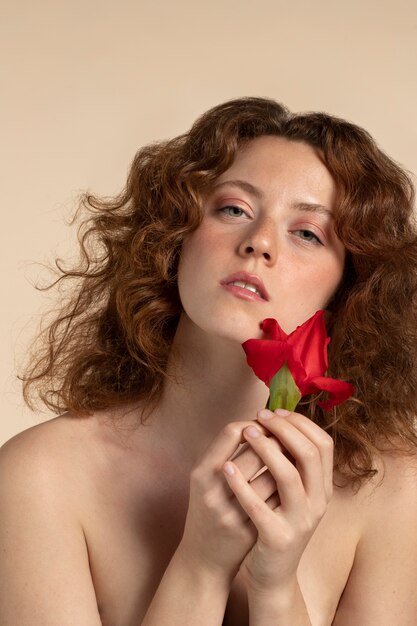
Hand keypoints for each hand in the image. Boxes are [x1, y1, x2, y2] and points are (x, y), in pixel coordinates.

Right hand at [177, 420, 279, 583]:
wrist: (202, 560)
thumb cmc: (207, 510)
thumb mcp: (205, 479)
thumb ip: (225, 453)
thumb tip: (259, 424)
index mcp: (201, 472)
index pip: (231, 432)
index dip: (253, 424)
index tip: (263, 424)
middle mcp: (214, 491)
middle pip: (256, 451)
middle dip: (276, 439)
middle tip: (286, 435)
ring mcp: (233, 513)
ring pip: (273, 476)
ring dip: (288, 462)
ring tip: (294, 454)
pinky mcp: (251, 531)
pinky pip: (279, 501)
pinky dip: (289, 486)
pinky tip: (295, 480)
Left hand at [222, 408, 333, 594]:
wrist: (273, 576)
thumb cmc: (278, 524)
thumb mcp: (295, 495)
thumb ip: (294, 464)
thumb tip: (280, 422)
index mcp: (323, 489)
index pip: (324, 445)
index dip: (301, 424)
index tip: (277, 411)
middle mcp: (317, 504)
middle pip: (308, 454)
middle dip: (283, 429)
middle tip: (260, 416)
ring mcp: (299, 522)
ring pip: (288, 476)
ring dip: (265, 448)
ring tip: (245, 432)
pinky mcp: (276, 538)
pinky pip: (257, 505)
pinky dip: (241, 482)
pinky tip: (226, 467)